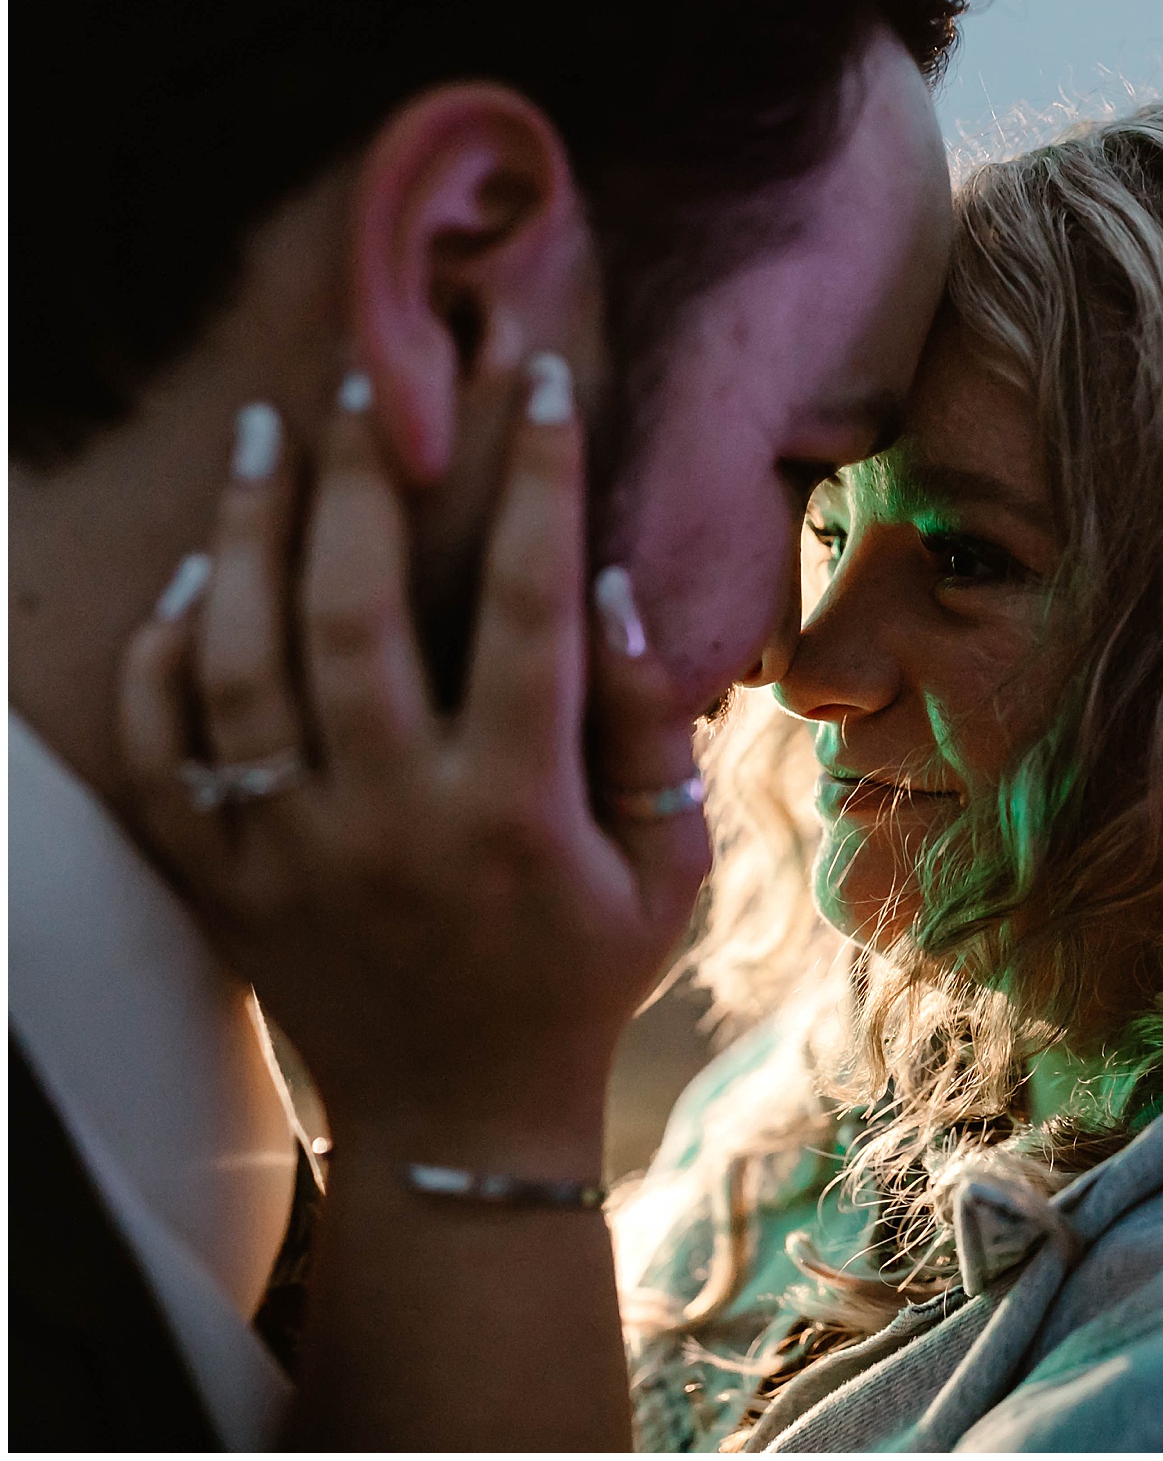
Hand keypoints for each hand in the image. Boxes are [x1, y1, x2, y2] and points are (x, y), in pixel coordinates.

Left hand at [116, 352, 710, 1170]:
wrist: (459, 1116)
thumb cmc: (584, 974)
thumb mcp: (669, 866)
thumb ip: (652, 732)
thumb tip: (610, 587)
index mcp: (516, 813)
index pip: (527, 612)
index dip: (539, 483)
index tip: (540, 383)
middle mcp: (392, 822)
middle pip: (354, 616)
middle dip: (360, 480)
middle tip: (363, 378)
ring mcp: (288, 852)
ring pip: (239, 666)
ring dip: (246, 537)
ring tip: (262, 437)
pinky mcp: (221, 880)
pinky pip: (162, 751)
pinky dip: (162, 659)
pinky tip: (192, 584)